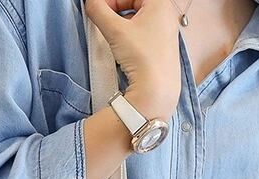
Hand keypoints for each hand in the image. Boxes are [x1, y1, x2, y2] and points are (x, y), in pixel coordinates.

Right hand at [84, 0, 181, 120]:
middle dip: (118, 9)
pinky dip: (132, 35)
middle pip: (137, 3)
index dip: (112, 0)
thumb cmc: (142, 57)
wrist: (156, 89)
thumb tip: (90, 2)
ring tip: (113, 35)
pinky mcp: (164, 49)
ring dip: (124, 23)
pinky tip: (125, 47)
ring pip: (141, 19)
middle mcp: (167, 16)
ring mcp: (168, 33)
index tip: (100, 9)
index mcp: (160, 3)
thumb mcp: (114, 30)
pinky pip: (146, 34)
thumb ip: (99, 11)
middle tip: (104, 20)